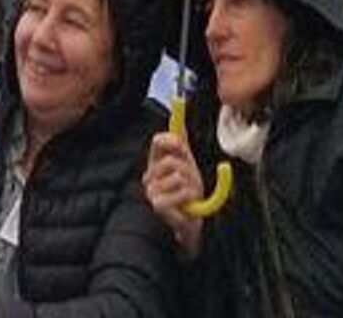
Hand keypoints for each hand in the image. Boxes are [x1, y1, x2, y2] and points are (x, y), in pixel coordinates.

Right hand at [143, 130, 206, 257]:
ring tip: (188, 196)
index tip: (183, 146)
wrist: (190, 221)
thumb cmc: (187, 193)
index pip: (158, 141)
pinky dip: (189, 197)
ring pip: (178, 176)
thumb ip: (181, 146)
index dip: (171, 140)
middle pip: (171, 160)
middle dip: (188, 169)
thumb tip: (180, 122)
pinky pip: (182, 192)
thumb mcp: (187, 166)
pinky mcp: (158, 205)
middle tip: (192, 181)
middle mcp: (150, 176)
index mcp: (155, 163)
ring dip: (191, 185)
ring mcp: (151, 191)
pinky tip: (185, 204)